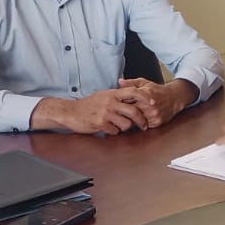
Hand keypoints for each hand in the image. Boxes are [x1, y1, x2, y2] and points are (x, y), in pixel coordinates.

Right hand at [33, 89, 148, 134]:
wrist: (71, 112)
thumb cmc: (88, 105)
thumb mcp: (103, 96)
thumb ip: (116, 96)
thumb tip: (131, 95)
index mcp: (112, 93)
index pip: (133, 91)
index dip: (145, 97)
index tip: (153, 103)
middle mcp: (110, 102)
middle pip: (134, 111)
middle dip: (141, 120)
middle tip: (144, 125)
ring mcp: (105, 113)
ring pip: (126, 123)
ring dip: (126, 128)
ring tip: (120, 127)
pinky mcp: (100, 123)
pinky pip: (115, 131)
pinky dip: (114, 132)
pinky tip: (108, 129)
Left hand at [117, 77, 194, 128]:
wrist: (174, 98)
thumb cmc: (157, 90)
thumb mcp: (144, 83)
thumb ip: (131, 83)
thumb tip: (119, 81)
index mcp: (144, 94)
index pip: (127, 101)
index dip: (121, 103)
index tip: (117, 104)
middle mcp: (149, 105)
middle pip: (130, 112)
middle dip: (124, 113)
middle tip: (119, 112)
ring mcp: (153, 115)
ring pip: (136, 121)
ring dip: (131, 119)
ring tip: (128, 116)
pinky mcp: (157, 122)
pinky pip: (143, 126)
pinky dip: (139, 124)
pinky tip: (138, 120)